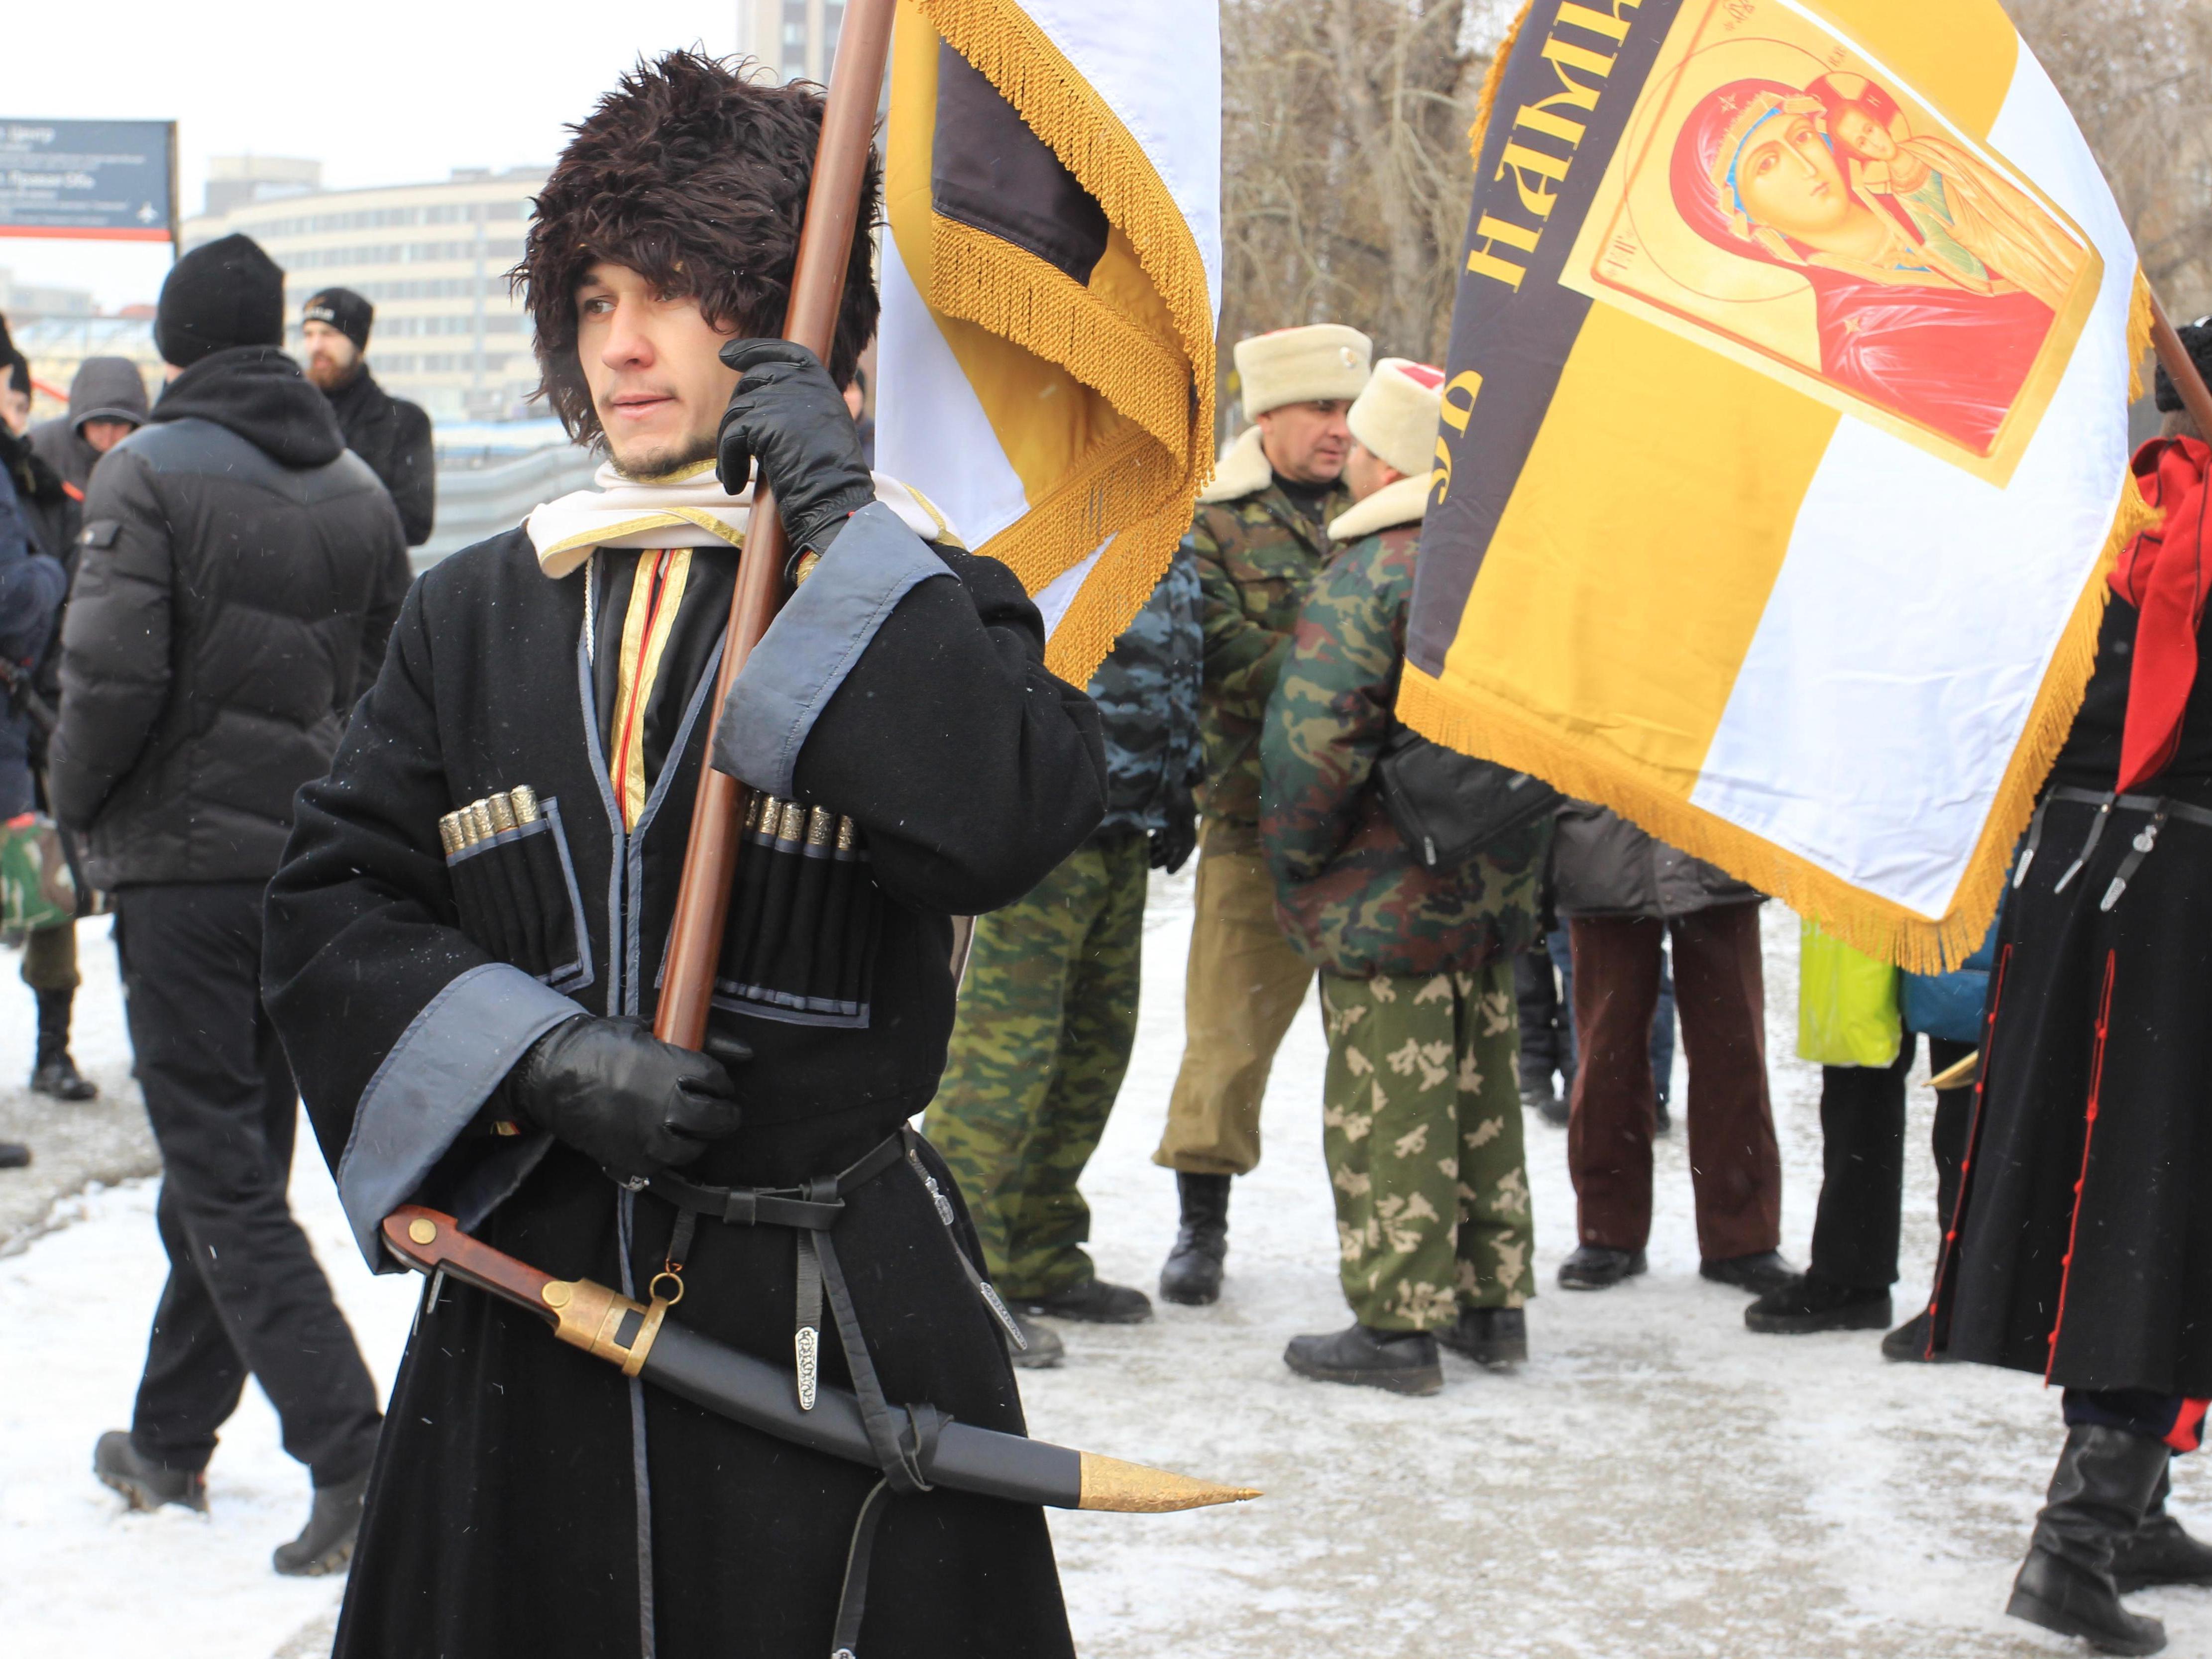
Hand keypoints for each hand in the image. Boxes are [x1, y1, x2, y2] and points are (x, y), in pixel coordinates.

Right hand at [504, 1016, 744, 1181]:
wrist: (553, 1075)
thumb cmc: (601, 1046)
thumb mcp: (652, 1030)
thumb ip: (703, 1039)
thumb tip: (746, 1052)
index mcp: (676, 1071)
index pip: (720, 1082)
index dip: (720, 1082)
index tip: (714, 1082)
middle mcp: (669, 1108)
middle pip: (719, 1119)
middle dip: (721, 1112)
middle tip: (713, 1107)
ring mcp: (652, 1139)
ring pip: (696, 1146)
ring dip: (697, 1135)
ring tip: (686, 1124)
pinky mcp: (635, 1161)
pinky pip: (667, 1164)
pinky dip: (669, 1152)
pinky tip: (660, 1136)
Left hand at [715, 339, 874, 555]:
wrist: (836, 498)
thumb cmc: (831, 477)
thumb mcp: (822, 427)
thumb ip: (798, 406)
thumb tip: (757, 400)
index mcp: (821, 383)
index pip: (784, 352)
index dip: (752, 350)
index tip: (727, 355)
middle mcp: (803, 384)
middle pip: (751, 382)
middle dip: (737, 413)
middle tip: (734, 447)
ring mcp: (783, 400)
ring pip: (736, 412)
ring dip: (729, 446)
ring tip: (733, 475)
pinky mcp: (764, 422)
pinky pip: (731, 437)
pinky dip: (727, 462)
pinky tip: (733, 485)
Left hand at [1151, 795, 1197, 872]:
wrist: (1173, 769)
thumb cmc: (1173, 789)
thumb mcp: (1173, 810)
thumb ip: (1173, 830)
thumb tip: (1171, 849)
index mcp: (1187, 822)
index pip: (1187, 846)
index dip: (1179, 860)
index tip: (1168, 873)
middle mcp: (1182, 821)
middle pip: (1175, 845)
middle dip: (1164, 857)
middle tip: (1150, 866)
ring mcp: (1173, 816)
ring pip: (1167, 839)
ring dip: (1157, 850)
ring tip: (1146, 858)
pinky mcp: (1165, 811)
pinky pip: (1161, 830)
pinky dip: (1154, 839)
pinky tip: (1146, 843)